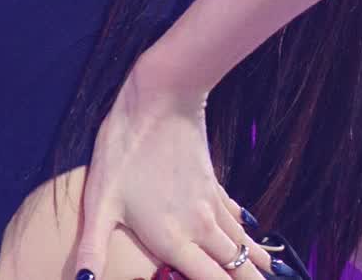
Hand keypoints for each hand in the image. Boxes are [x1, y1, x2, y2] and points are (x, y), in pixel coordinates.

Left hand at [71, 62, 269, 279]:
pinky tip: (253, 236)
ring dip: (254, 265)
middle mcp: (200, 227)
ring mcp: (210, 204)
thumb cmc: (126, 149)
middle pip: (235, 270)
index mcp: (174, 238)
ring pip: (241, 245)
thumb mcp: (100, 201)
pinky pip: (237, 217)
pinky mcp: (213, 183)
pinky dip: (249, 233)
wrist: (161, 99)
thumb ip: (93, 247)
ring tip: (268, 276)